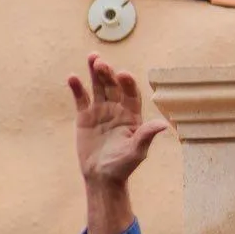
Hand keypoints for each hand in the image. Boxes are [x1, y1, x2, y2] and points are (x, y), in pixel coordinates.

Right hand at [69, 55, 168, 188]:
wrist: (101, 176)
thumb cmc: (122, 165)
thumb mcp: (137, 152)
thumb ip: (146, 136)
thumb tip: (162, 124)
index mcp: (132, 115)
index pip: (131, 93)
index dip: (127, 83)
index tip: (122, 74)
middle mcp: (117, 109)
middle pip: (113, 86)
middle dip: (108, 73)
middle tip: (100, 62)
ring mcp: (100, 111)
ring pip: (98, 87)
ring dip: (94, 73)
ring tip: (92, 57)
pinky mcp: (85, 117)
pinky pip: (81, 99)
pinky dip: (77, 88)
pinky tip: (72, 78)